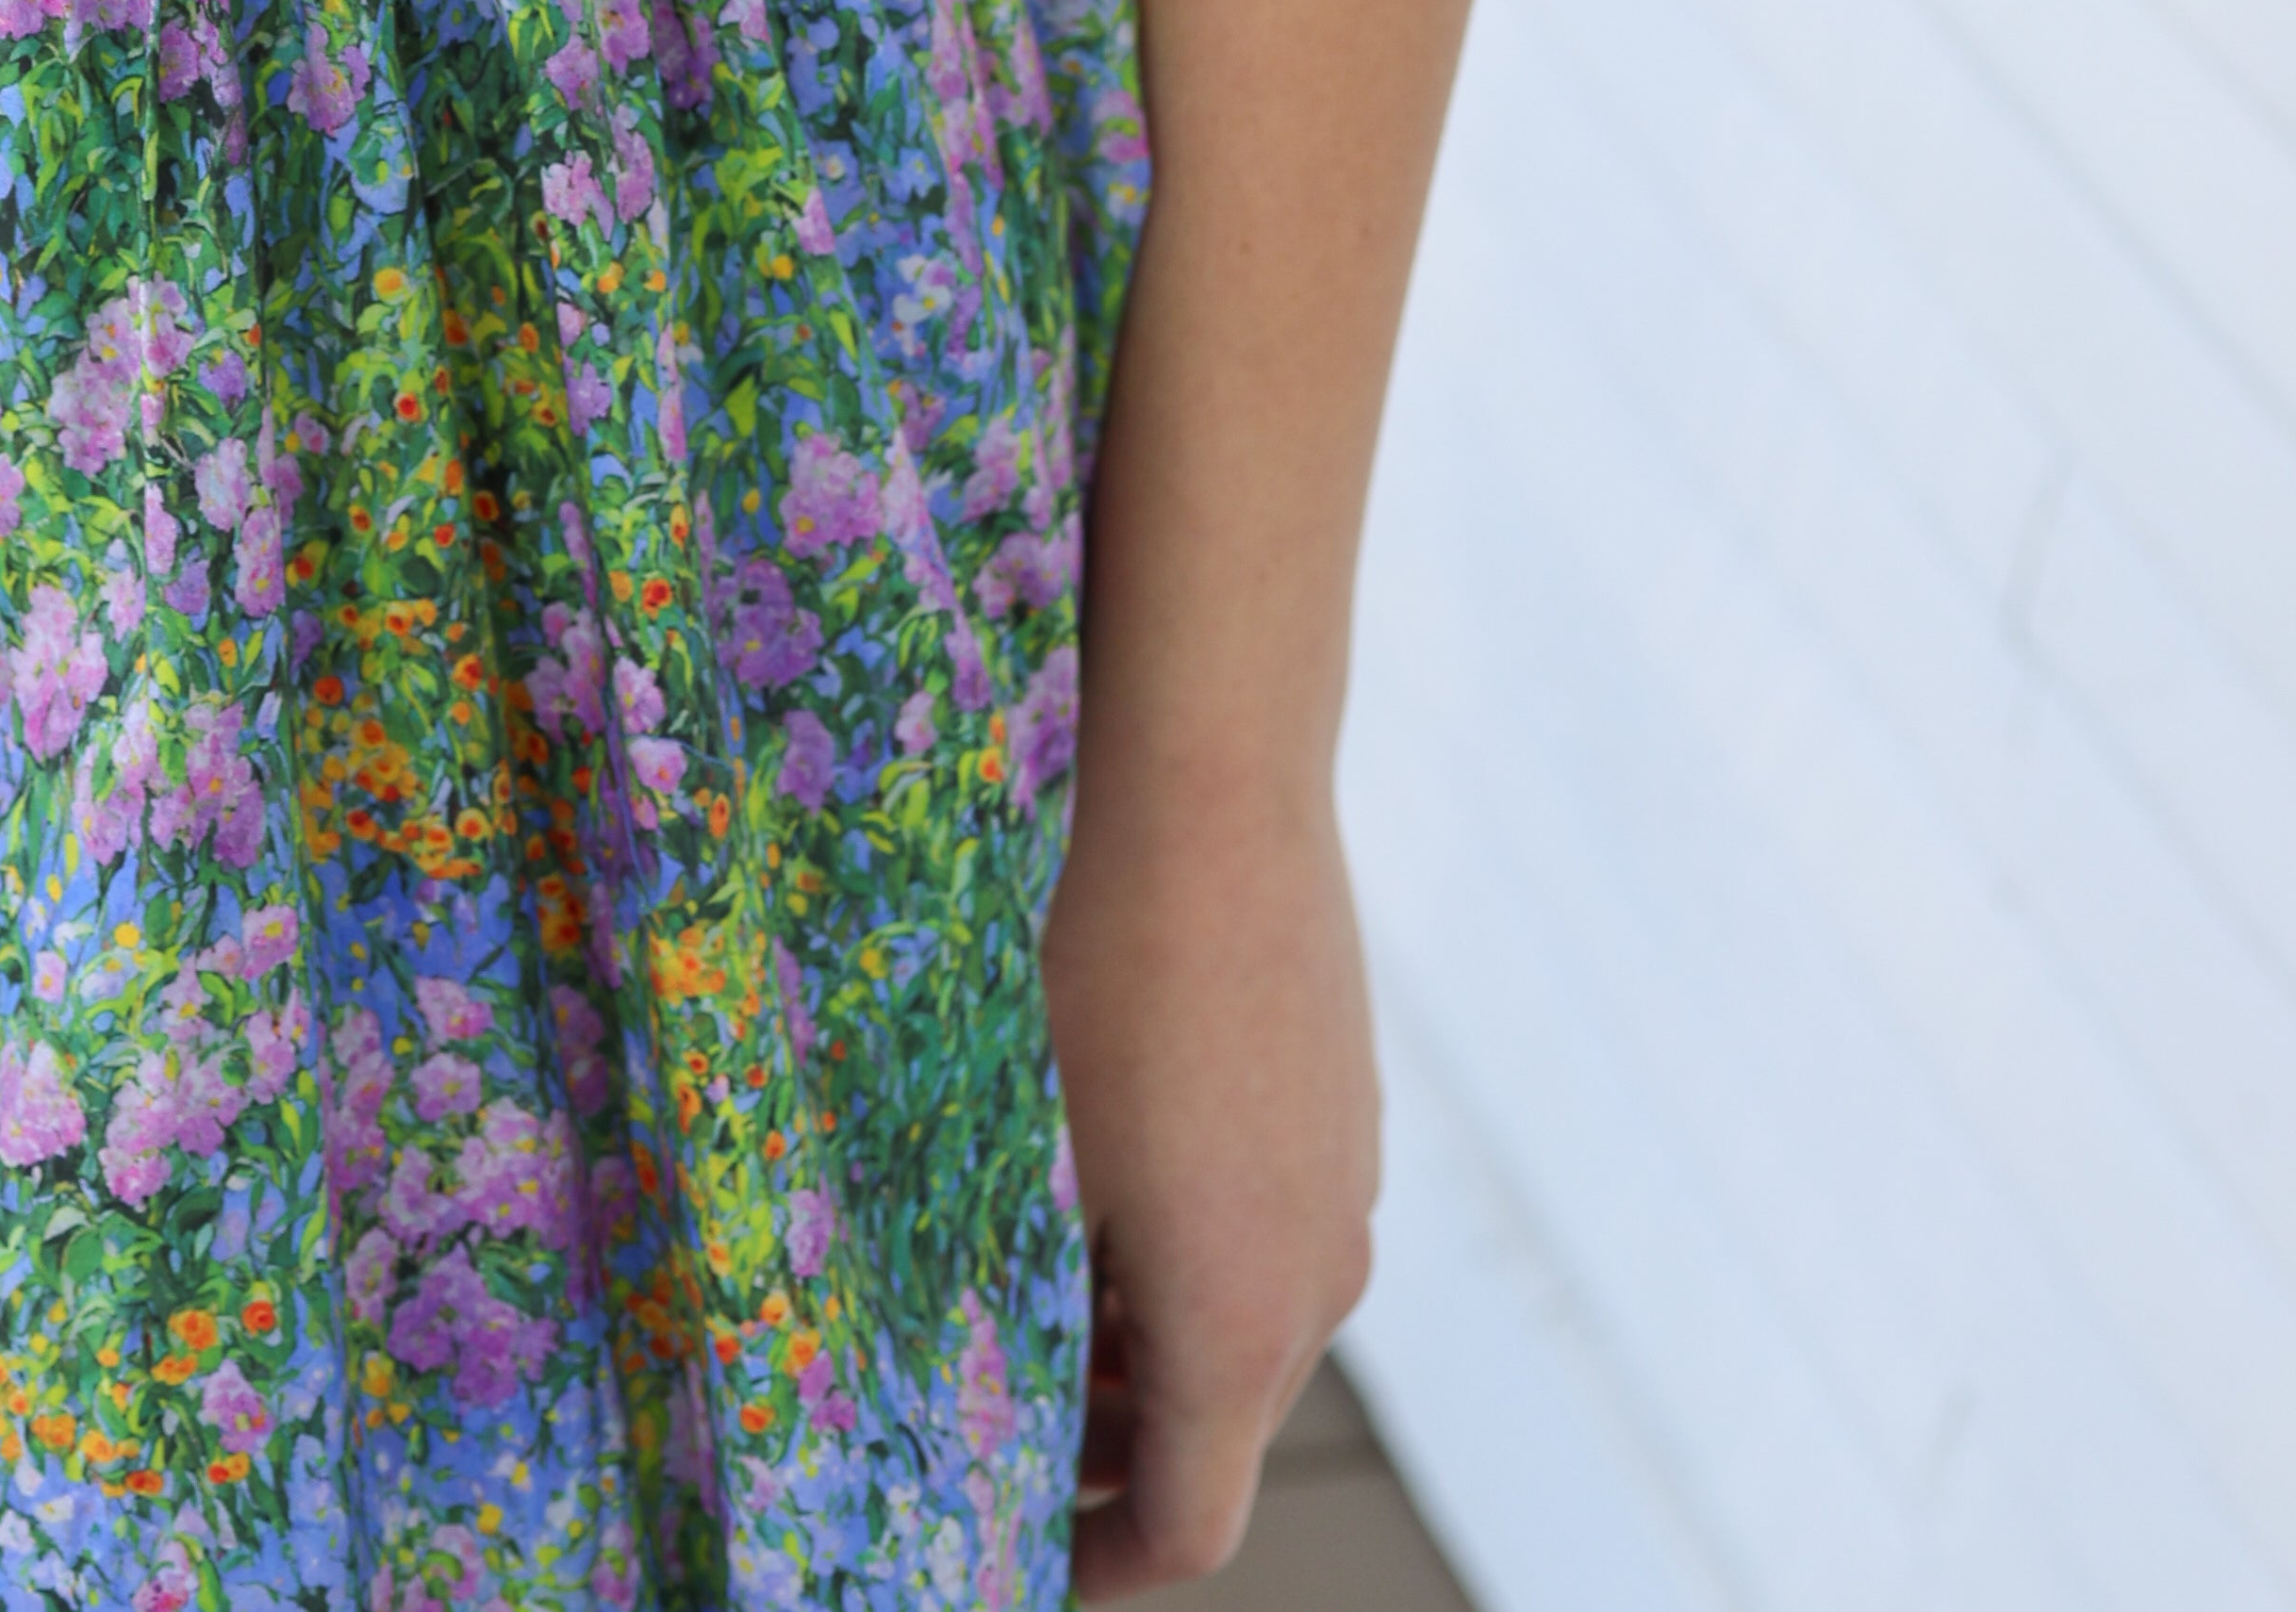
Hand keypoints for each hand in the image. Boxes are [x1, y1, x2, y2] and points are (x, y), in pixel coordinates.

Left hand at [1042, 747, 1380, 1592]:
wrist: (1210, 772)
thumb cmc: (1086, 961)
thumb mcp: (1016, 1149)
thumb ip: (1009, 1292)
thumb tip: (959, 1372)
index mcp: (1240, 1323)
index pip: (1188, 1527)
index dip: (1091, 1563)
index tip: (1006, 1548)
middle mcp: (1320, 1274)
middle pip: (1216, 1426)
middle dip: (1102, 1443)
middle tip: (988, 1412)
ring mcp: (1347, 1181)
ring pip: (1244, 1317)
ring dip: (1144, 1333)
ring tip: (1026, 1274)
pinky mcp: (1345, 1101)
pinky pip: (1271, 1221)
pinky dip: (1191, 1242)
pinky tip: (1100, 1158)